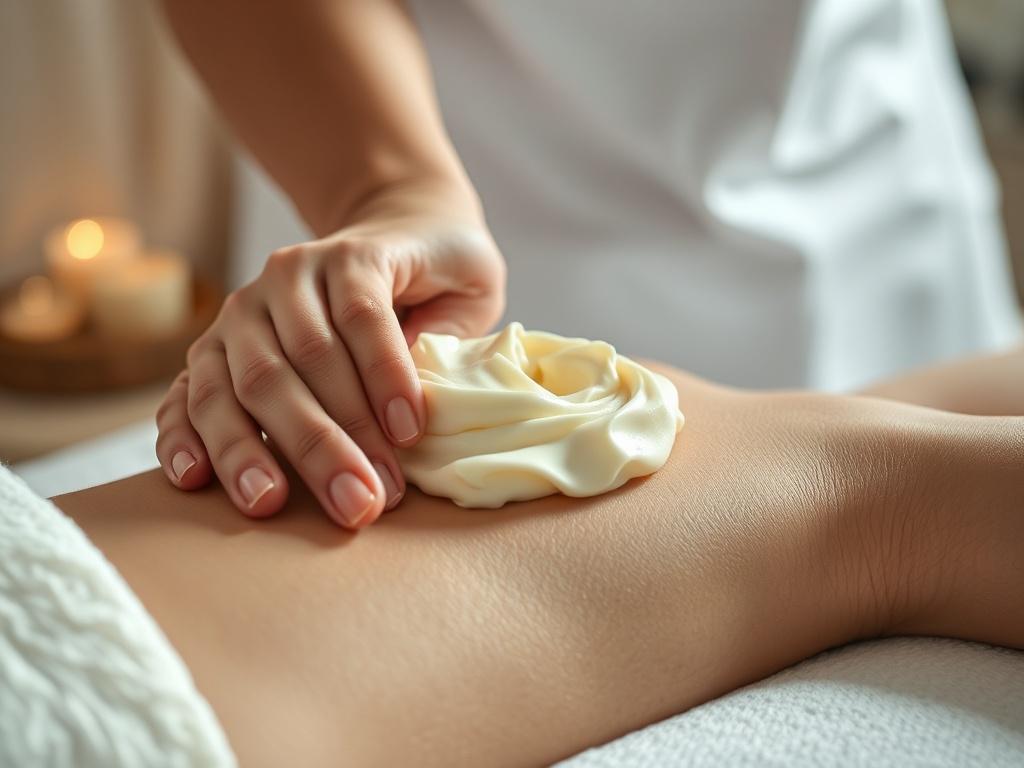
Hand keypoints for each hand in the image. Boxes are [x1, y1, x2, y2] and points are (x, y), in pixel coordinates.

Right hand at [155, 181, 505, 527]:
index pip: (362, 316)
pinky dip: (183, 435)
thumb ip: (449, 331)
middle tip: (359, 502)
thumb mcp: (468, 281)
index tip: (409, 436)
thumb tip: (418, 404)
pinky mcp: (215, 349)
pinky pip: (187, 391)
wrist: (393, 235)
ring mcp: (244, 315)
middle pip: (297, 360)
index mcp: (352, 257)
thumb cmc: (436, 273)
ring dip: (251, 449)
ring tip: (269, 504)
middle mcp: (287, 279)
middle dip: (325, 439)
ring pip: (237, 381)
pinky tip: (193, 479)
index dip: (384, 375)